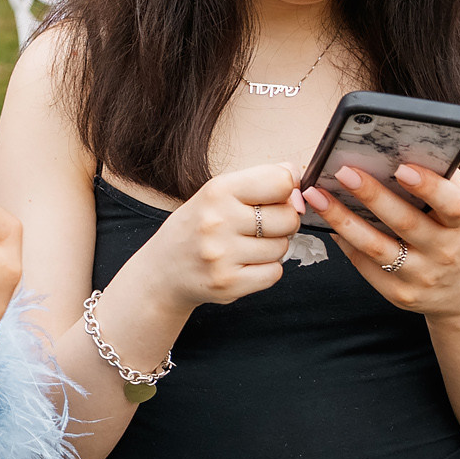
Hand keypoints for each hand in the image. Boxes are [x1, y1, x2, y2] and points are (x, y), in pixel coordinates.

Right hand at [116, 164, 301, 313]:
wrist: (162, 269)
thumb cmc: (195, 227)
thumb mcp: (217, 194)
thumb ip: (259, 181)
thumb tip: (297, 175)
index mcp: (217, 191)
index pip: (280, 181)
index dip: (287, 190)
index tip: (276, 198)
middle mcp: (217, 221)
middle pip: (288, 217)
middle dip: (283, 222)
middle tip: (261, 227)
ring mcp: (222, 255)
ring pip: (283, 247)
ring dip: (273, 248)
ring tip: (247, 246)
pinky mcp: (229, 283)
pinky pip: (275, 273)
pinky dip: (266, 270)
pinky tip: (245, 264)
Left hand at [304, 163, 459, 318]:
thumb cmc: (457, 237)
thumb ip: (441, 179)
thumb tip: (404, 143)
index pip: (451, 205)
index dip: (428, 186)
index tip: (402, 168)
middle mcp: (445, 253)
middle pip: (404, 223)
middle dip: (371, 195)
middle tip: (342, 171)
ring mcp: (421, 276)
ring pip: (375, 247)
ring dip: (342, 218)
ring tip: (316, 195)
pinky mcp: (399, 294)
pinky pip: (365, 265)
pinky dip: (344, 242)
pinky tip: (327, 222)